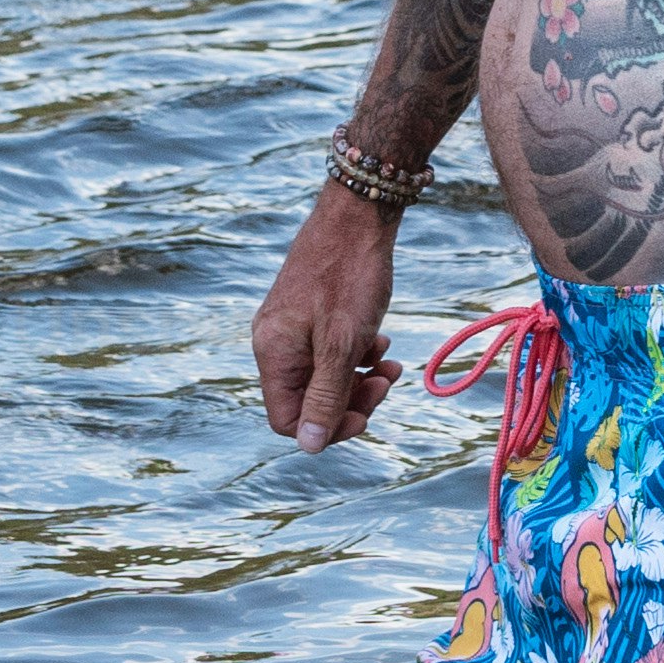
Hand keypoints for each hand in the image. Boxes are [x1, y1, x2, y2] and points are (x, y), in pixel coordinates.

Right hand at [251, 183, 406, 448]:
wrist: (358, 215)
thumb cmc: (350, 276)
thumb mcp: (341, 344)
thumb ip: (325, 396)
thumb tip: (310, 447)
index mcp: (273, 354)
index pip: (289, 420)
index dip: (327, 428)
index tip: (366, 416)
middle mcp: (274, 343)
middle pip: (307, 401)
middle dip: (350, 401)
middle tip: (386, 383)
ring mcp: (290, 328)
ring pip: (322, 377)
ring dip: (359, 378)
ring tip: (390, 362)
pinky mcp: (309, 314)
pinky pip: (328, 352)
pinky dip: (356, 354)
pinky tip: (379, 339)